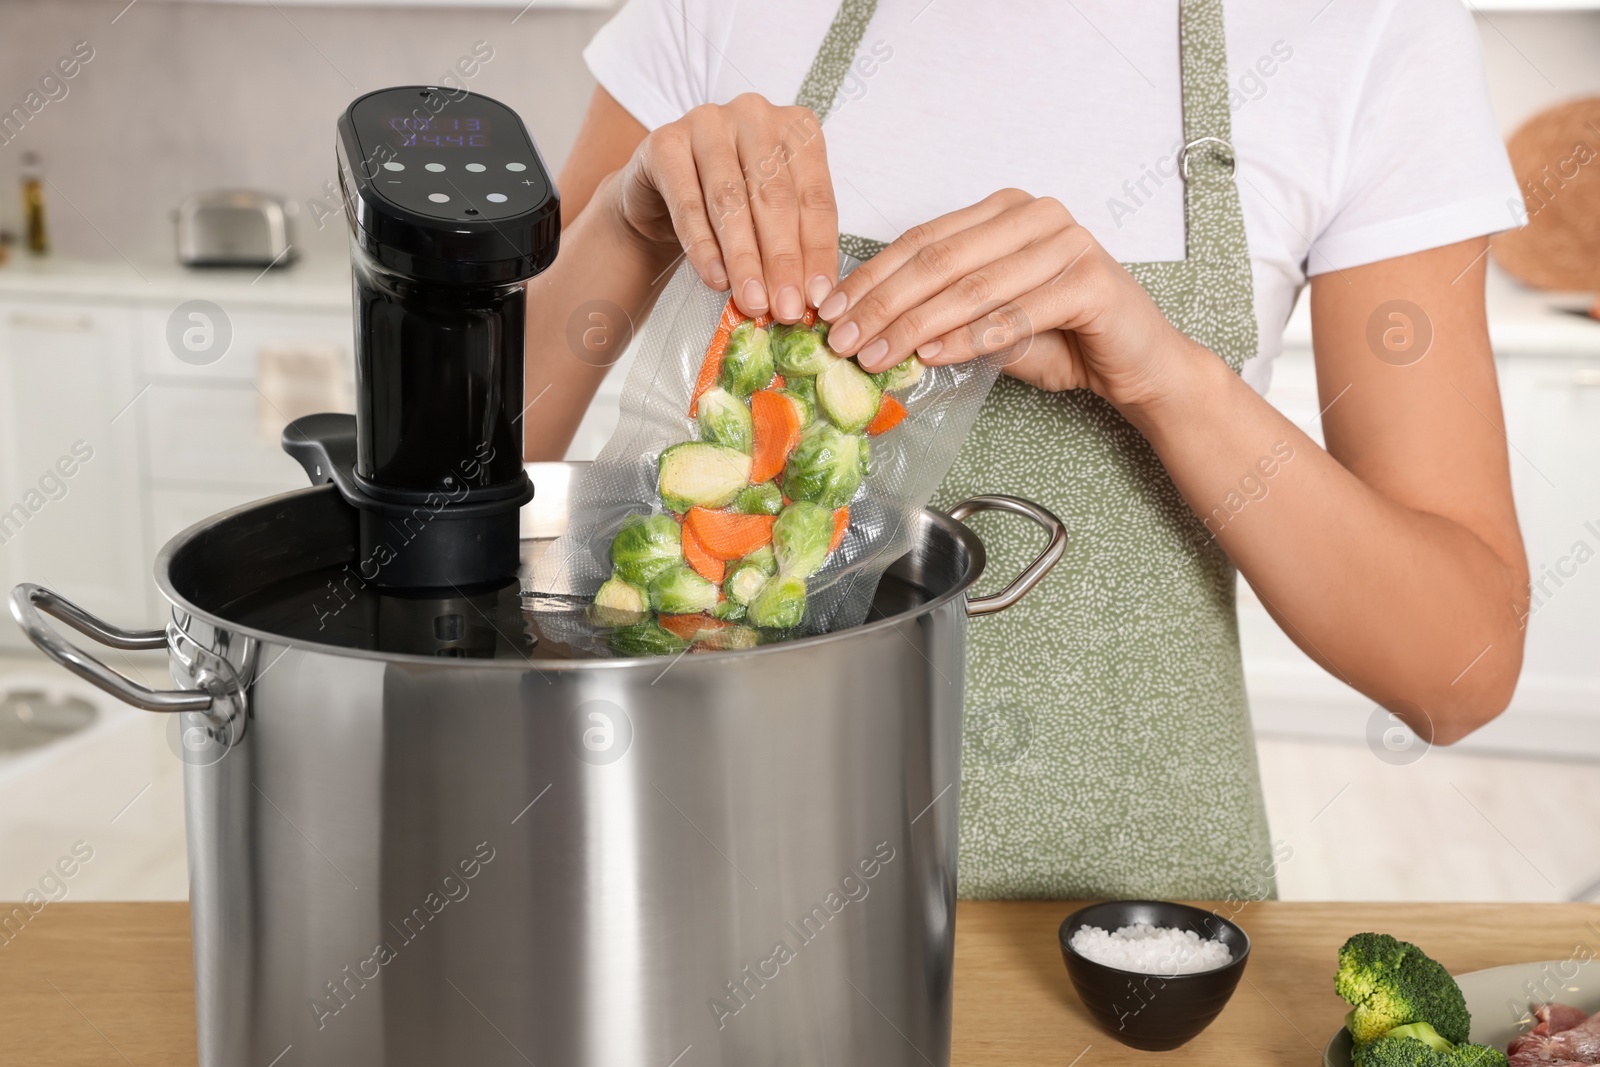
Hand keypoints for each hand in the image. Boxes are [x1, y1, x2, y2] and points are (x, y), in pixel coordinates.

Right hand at [610, 94, 838, 322]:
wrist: (660, 197)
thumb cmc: (729, 205)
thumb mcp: (771, 219)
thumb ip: (794, 246)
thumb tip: (812, 297)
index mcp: (797, 129)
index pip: (816, 197)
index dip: (818, 252)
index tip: (819, 299)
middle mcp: (755, 115)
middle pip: (776, 198)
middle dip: (782, 261)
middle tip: (786, 309)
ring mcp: (708, 121)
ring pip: (732, 201)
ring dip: (744, 259)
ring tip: (753, 302)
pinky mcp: (664, 142)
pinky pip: (688, 203)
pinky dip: (702, 247)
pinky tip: (716, 279)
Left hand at [815, 189, 1207, 411]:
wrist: (1138, 365)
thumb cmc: (1062, 339)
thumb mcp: (986, 323)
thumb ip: (937, 315)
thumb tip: (862, 330)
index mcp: (1003, 211)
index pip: (921, 240)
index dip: (870, 278)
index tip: (829, 313)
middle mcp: (1035, 214)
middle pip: (939, 259)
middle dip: (882, 303)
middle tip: (842, 340)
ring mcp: (1067, 241)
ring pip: (971, 286)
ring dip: (915, 326)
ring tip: (876, 356)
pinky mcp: (1090, 280)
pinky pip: (1014, 313)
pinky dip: (967, 339)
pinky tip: (930, 357)